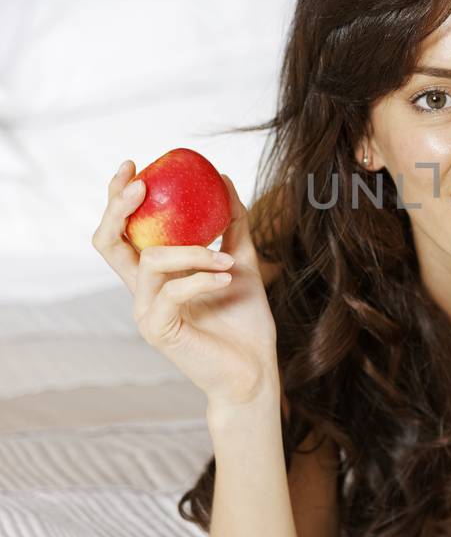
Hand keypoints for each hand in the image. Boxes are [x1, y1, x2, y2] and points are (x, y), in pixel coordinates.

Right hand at [91, 161, 278, 408]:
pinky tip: (227, 277)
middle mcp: (142, 291)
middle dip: (118, 207)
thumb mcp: (243, 261)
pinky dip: (201, 277)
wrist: (255, 370)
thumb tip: (223, 178)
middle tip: (142, 183)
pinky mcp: (157, 331)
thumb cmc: (245, 321)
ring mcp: (146, 312)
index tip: (136, 165)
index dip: (118, 198)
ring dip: (193, 251)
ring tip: (227, 259)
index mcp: (156, 275)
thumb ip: (231, 225)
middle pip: (108, 242)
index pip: (123, 231)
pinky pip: (172, 292)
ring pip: (151, 261)